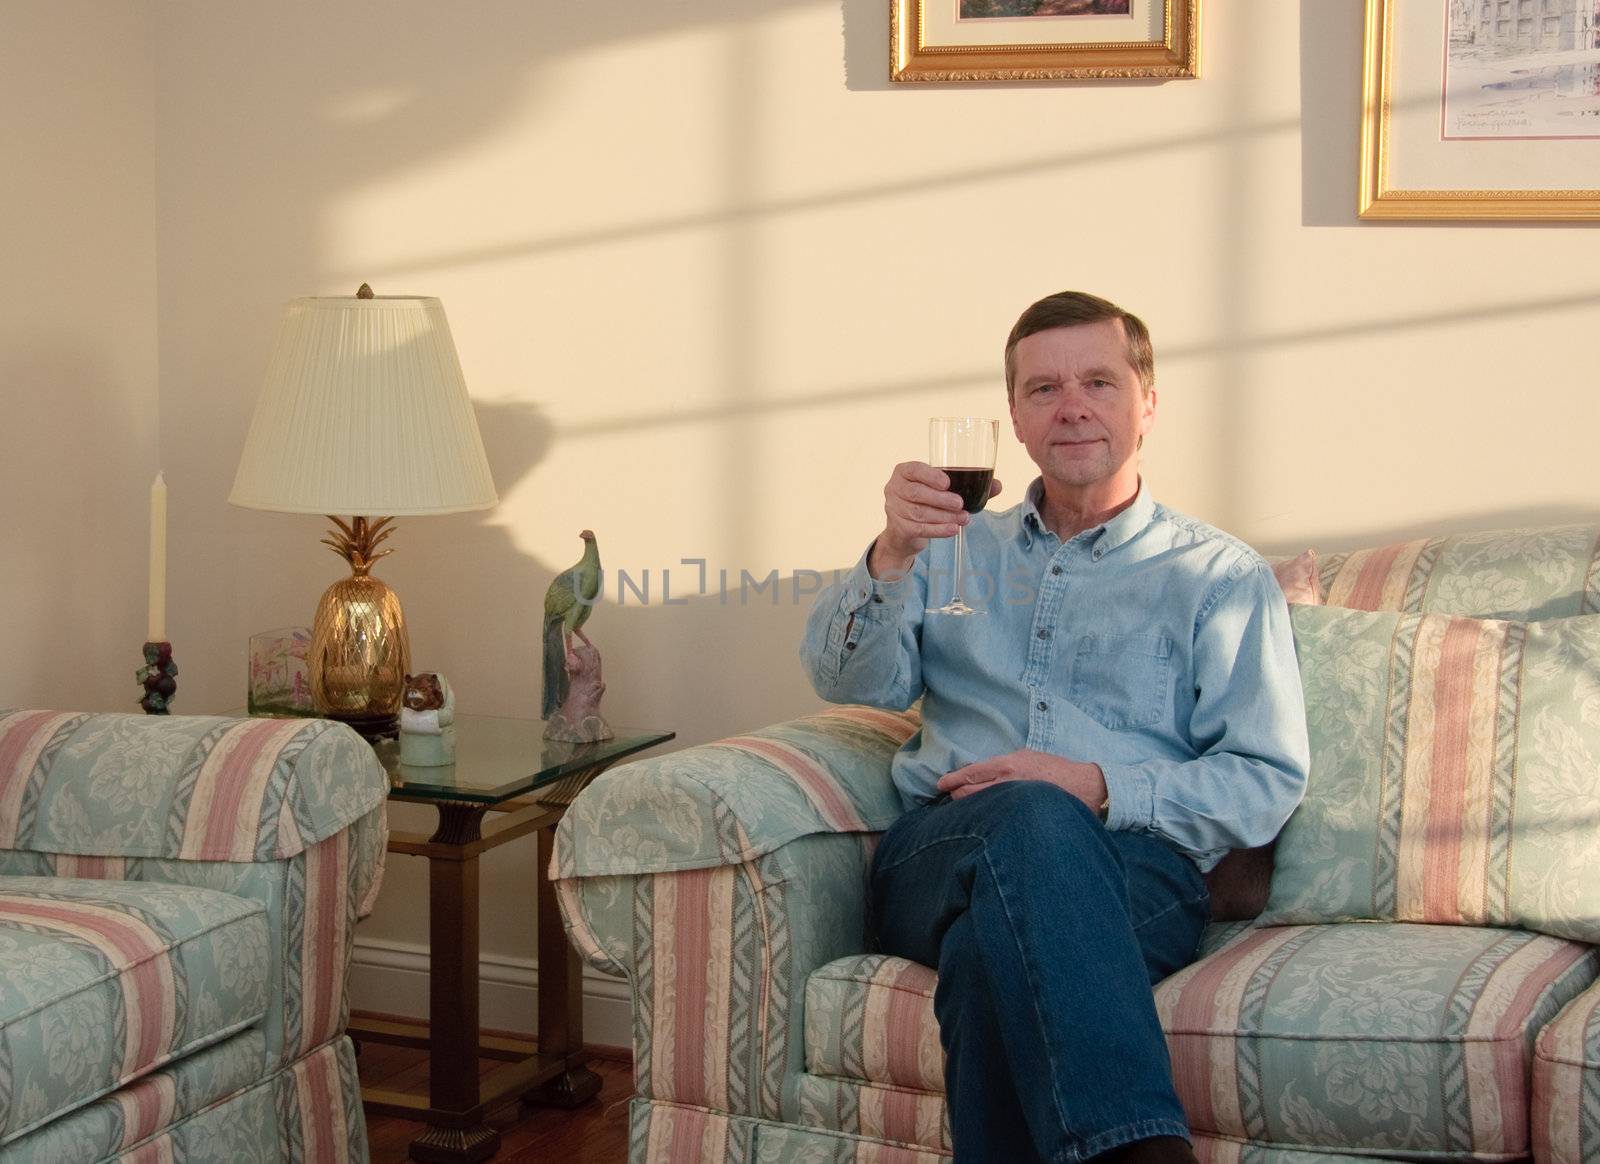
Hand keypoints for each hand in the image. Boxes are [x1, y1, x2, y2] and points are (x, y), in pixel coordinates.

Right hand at [868, 462, 1002, 579]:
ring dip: (943, 516)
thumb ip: (968, 486)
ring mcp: (893, 509)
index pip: (914, 469)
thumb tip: (997, 486)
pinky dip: (938, 530)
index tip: (947, 483)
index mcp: (904, 472)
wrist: (906, 530)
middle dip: (941, 499)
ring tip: (964, 519)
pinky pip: (919, 529)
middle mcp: (894, 488)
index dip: (930, 475)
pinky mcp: (898, 528)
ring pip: (919, 513)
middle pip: (916, 493)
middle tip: (961, 504)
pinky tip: (953, 529)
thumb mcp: (942, 490)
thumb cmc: (928, 501)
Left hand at [936, 749, 1106, 811]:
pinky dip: (985, 820)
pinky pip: (994, 821)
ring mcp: (1012, 803)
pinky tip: (983, 822)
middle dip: (957, 796)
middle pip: (968, 794)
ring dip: (969, 810)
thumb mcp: (1027, 756)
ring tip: (965, 812)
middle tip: (952, 797)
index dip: (952, 780)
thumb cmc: (1055, 770)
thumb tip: (982, 772)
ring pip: (978, 810)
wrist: (1084, 787)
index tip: (941, 785)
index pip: (969, 774)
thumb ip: (1003, 765)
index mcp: (1007, 765)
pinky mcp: (1019, 818)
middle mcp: (1006, 783)